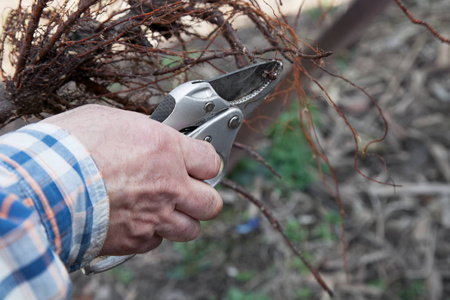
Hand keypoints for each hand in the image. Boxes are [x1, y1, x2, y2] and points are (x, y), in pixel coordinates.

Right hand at [42, 105, 221, 255]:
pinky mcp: (135, 240)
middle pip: (211, 202)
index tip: (200, 164)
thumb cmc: (69, 147)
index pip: (211, 161)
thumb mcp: (110, 121)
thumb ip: (141, 131)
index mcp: (166, 150)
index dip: (207, 163)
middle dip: (203, 196)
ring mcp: (155, 217)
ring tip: (164, 210)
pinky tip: (135, 221)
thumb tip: (148, 134)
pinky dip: (150, 234)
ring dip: (182, 219)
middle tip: (189, 190)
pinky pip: (156, 242)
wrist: (43, 186)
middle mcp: (169, 186)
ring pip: (191, 229)